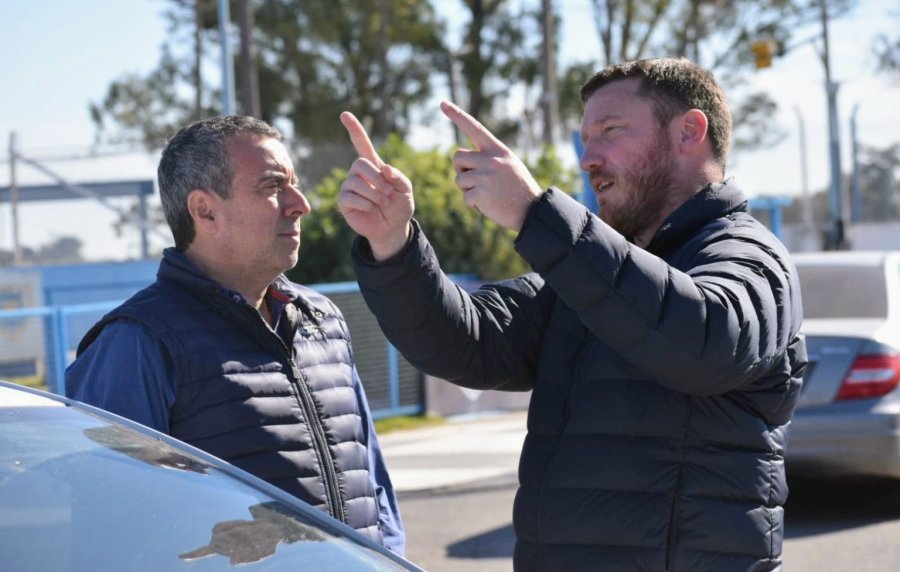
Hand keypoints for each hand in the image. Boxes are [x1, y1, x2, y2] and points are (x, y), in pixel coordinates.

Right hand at [338, 112, 413, 259]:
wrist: (393, 228)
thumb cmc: (400, 206)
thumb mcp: (406, 190)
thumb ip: (398, 177)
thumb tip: (384, 168)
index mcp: (374, 166)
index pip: (362, 144)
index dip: (354, 129)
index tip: (345, 114)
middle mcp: (358, 174)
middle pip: (359, 164)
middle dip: (376, 179)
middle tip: (389, 192)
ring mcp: (349, 187)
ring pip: (356, 183)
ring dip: (374, 194)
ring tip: (383, 203)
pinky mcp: (344, 202)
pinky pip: (350, 197)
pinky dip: (365, 204)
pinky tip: (371, 209)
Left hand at [440, 100, 543, 230]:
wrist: (532, 210)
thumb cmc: (517, 188)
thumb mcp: (508, 164)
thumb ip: (488, 157)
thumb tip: (460, 159)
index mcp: (498, 149)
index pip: (474, 128)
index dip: (457, 115)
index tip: (442, 103)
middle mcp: (491, 159)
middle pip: (457, 157)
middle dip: (461, 169)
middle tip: (475, 180)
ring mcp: (486, 176)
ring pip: (459, 179)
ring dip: (468, 190)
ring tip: (487, 194)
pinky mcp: (482, 193)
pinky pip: (465, 198)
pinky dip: (473, 205)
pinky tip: (489, 205)